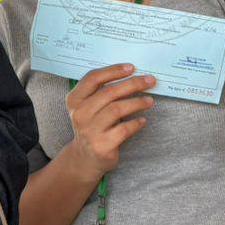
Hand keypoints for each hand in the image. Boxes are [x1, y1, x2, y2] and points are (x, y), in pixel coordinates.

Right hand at [64, 63, 154, 179]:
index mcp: (74, 99)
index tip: (132, 68)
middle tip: (149, 81)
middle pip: (109, 92)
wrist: (86, 157)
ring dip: (137, 102)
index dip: (113, 71)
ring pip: (117, 109)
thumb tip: (131, 75)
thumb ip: (101, 92)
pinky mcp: (102, 145)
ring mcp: (90, 130)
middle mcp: (80, 113)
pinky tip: (143, 120)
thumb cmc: (92, 125)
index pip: (93, 78)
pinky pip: (123, 129)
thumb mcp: (88, 107)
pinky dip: (136, 123)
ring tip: (149, 100)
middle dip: (133, 84)